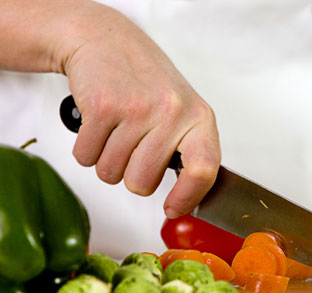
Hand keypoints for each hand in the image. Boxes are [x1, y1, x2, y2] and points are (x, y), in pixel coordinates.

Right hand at [60, 2, 219, 217]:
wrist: (108, 42)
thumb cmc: (148, 85)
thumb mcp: (183, 112)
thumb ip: (189, 151)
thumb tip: (184, 201)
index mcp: (200, 119)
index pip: (204, 171)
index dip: (187, 198)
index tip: (172, 208)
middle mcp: (172, 113)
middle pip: (143, 183)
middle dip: (131, 176)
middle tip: (132, 148)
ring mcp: (137, 109)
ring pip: (111, 174)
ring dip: (107, 162)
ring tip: (116, 132)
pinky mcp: (102, 107)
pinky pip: (86, 158)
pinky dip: (86, 149)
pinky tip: (99, 125)